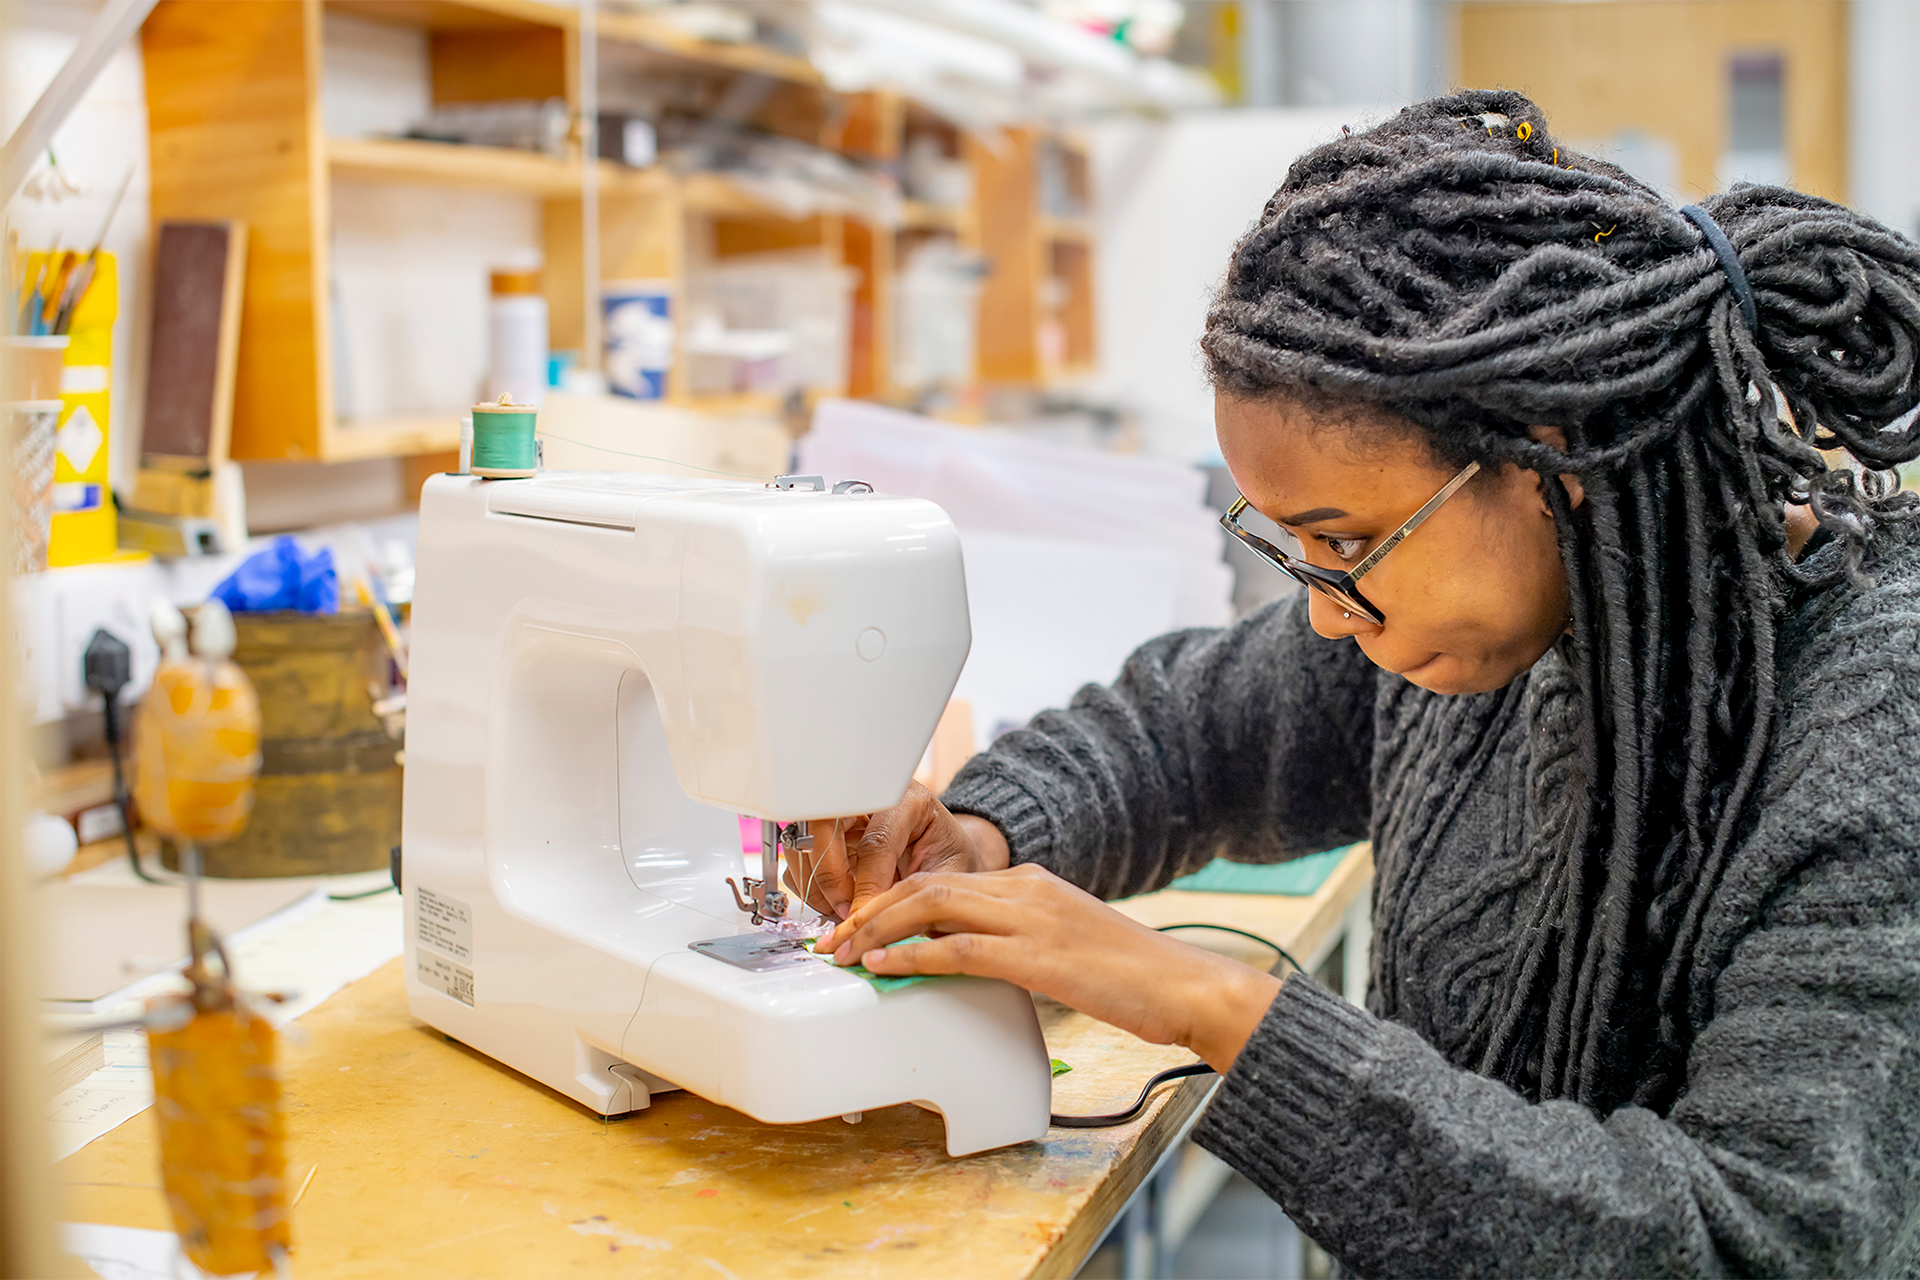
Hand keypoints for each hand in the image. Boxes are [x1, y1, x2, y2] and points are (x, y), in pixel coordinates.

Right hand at [782, 782, 1009, 920]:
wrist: (942, 849)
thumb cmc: (948, 858)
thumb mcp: (948, 875)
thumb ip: (914, 896)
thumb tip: (877, 924)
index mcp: (908, 799)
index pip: (876, 842)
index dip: (867, 886)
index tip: (862, 917)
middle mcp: (868, 796)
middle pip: (825, 827)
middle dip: (830, 878)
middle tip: (844, 911)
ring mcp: (842, 810)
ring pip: (804, 841)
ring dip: (817, 885)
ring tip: (842, 910)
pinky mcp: (825, 830)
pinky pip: (800, 858)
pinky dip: (810, 886)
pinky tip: (834, 901)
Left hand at [816, 864, 1283, 1072]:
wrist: (1186, 985)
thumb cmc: (1135, 976)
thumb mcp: (1068, 944)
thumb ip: (1020, 942)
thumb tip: (974, 959)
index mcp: (1031, 882)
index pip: (942, 877)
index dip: (890, 899)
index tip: (858, 924)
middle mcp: (1025, 888)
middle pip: (925, 882)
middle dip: (870, 909)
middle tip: (834, 939)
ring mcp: (1030, 917)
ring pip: (931, 904)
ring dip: (878, 929)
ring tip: (845, 953)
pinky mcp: (1036, 955)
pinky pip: (958, 948)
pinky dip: (913, 954)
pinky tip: (885, 967)